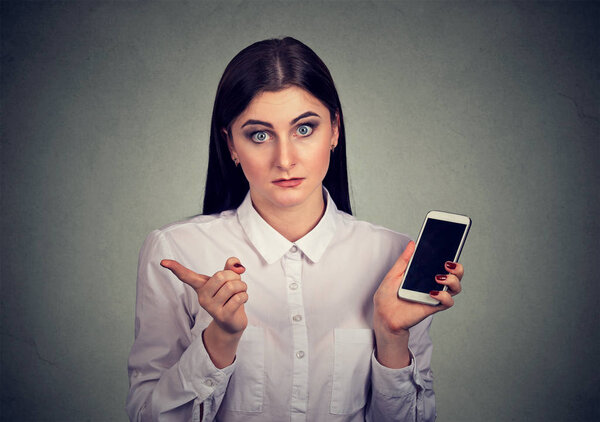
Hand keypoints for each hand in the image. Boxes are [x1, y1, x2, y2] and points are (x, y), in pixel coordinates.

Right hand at [160, 257, 248, 334]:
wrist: (232, 323)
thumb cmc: (229, 298)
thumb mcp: (229, 281)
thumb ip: (231, 268)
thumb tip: (235, 262)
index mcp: (202, 287)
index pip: (187, 276)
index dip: (175, 268)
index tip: (163, 262)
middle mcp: (203, 297)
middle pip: (221, 276)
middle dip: (234, 277)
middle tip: (236, 284)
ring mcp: (211, 308)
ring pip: (232, 286)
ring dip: (242, 287)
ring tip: (240, 292)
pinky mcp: (222, 315)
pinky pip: (239, 297)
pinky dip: (245, 296)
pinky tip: (241, 301)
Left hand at [373, 241, 463, 366]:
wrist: (383, 315)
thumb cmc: (387, 295)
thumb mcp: (394, 274)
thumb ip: (405, 260)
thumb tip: (413, 244)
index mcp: (425, 274)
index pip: (443, 263)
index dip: (451, 255)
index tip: (451, 245)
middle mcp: (433, 284)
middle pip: (456, 274)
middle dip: (458, 267)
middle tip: (448, 263)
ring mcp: (435, 295)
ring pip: (456, 287)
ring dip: (453, 280)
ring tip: (439, 277)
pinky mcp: (433, 306)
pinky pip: (447, 302)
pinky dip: (444, 296)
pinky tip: (432, 292)